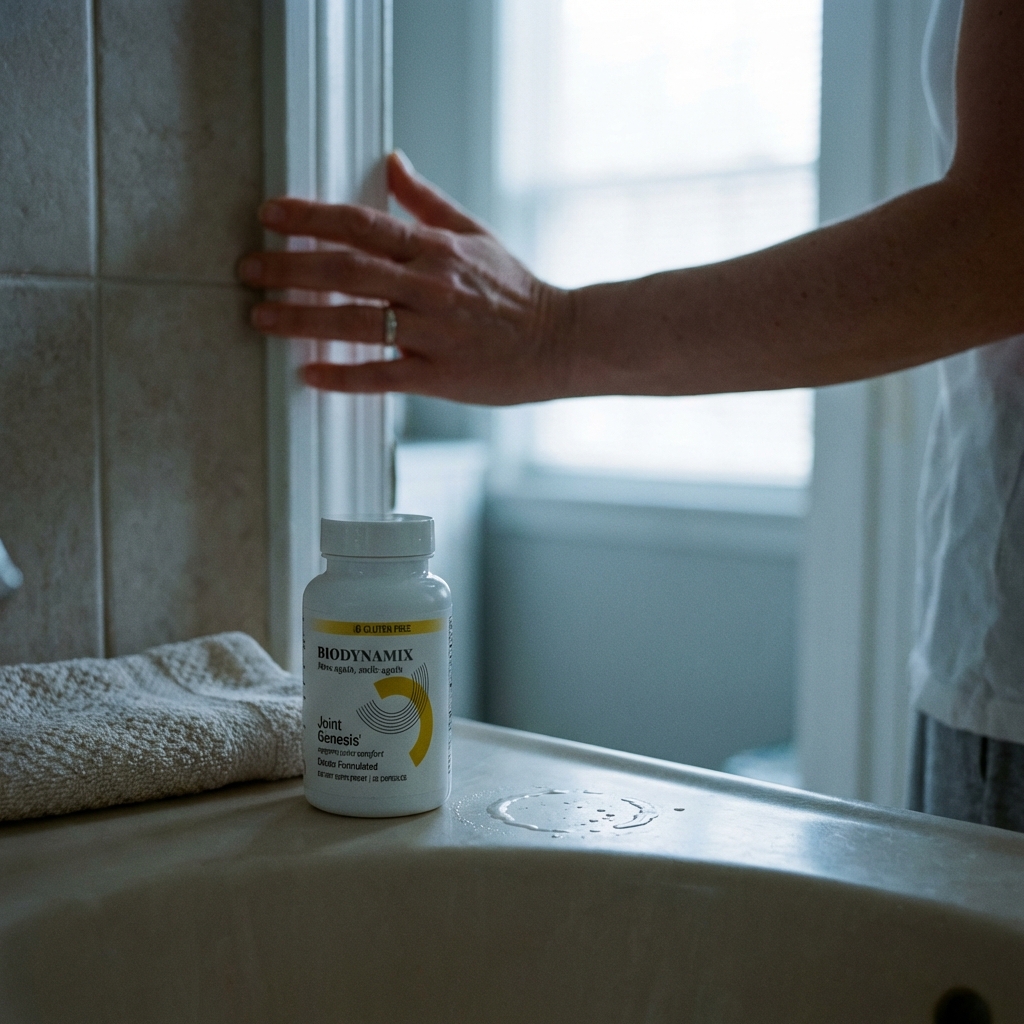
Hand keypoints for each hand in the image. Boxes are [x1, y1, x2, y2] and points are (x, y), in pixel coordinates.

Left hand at [239, 151, 573, 404]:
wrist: (560, 342)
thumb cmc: (515, 291)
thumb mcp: (475, 235)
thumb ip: (428, 202)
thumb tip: (392, 162)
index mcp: (436, 249)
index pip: (361, 224)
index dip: (310, 217)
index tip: (269, 216)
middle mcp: (429, 287)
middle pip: (346, 270)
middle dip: (289, 268)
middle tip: (247, 268)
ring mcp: (433, 333)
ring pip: (354, 322)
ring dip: (301, 319)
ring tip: (260, 316)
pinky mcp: (439, 376)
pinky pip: (381, 376)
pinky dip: (343, 376)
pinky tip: (308, 374)